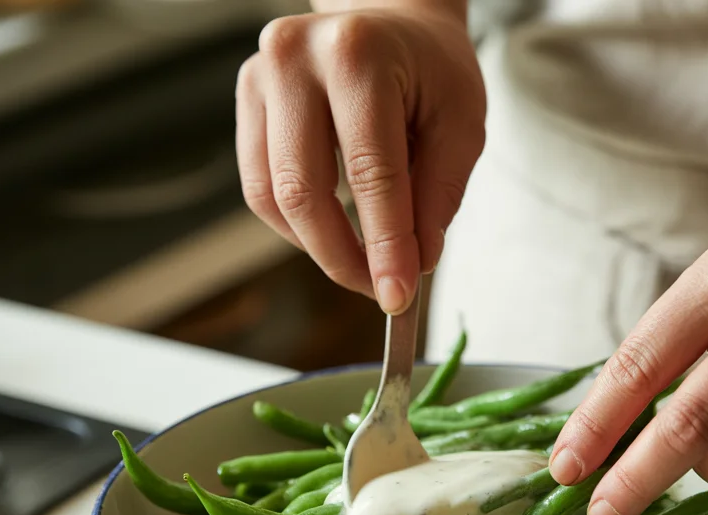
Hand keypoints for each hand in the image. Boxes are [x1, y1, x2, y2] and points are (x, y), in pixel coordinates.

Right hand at [235, 5, 484, 313]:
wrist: (392, 20)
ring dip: (317, 247)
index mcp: (359, 55)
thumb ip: (438, 194)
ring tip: (362, 266)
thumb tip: (413, 265)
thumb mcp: (461, 123)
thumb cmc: (431, 68)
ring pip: (272, 195)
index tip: (397, 295)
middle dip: (342, 257)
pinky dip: (295, 225)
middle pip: (304, 189)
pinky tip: (332, 232)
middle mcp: (296, 58)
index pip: (370, 172)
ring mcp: (262, 75)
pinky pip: (259, 185)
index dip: (384, 245)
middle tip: (378, 290)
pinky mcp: (247, 98)